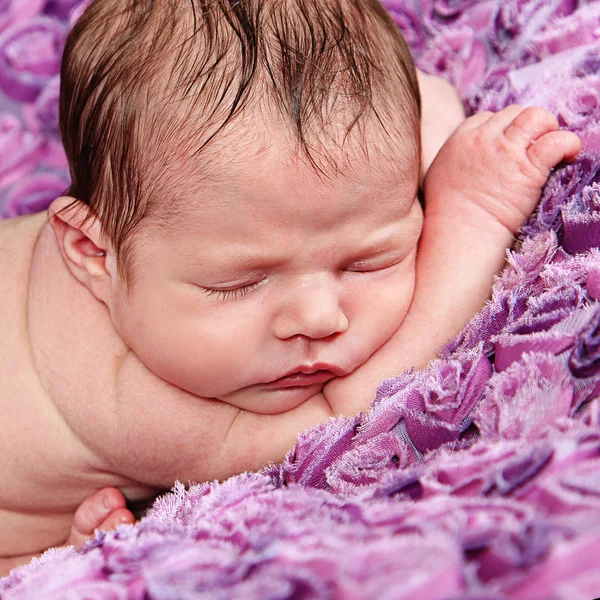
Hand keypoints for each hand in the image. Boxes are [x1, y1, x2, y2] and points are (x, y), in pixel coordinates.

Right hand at [424, 105, 581, 233]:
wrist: (459, 233)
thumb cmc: (447, 215)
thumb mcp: (439, 176)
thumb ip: (455, 159)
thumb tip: (468, 159)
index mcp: (459, 140)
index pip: (487, 117)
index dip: (500, 129)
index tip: (507, 146)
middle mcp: (482, 140)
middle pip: (513, 113)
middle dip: (524, 127)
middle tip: (530, 148)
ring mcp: (506, 152)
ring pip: (536, 117)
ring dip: (547, 128)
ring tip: (549, 148)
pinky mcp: (528, 168)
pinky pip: (555, 142)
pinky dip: (567, 144)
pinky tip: (568, 154)